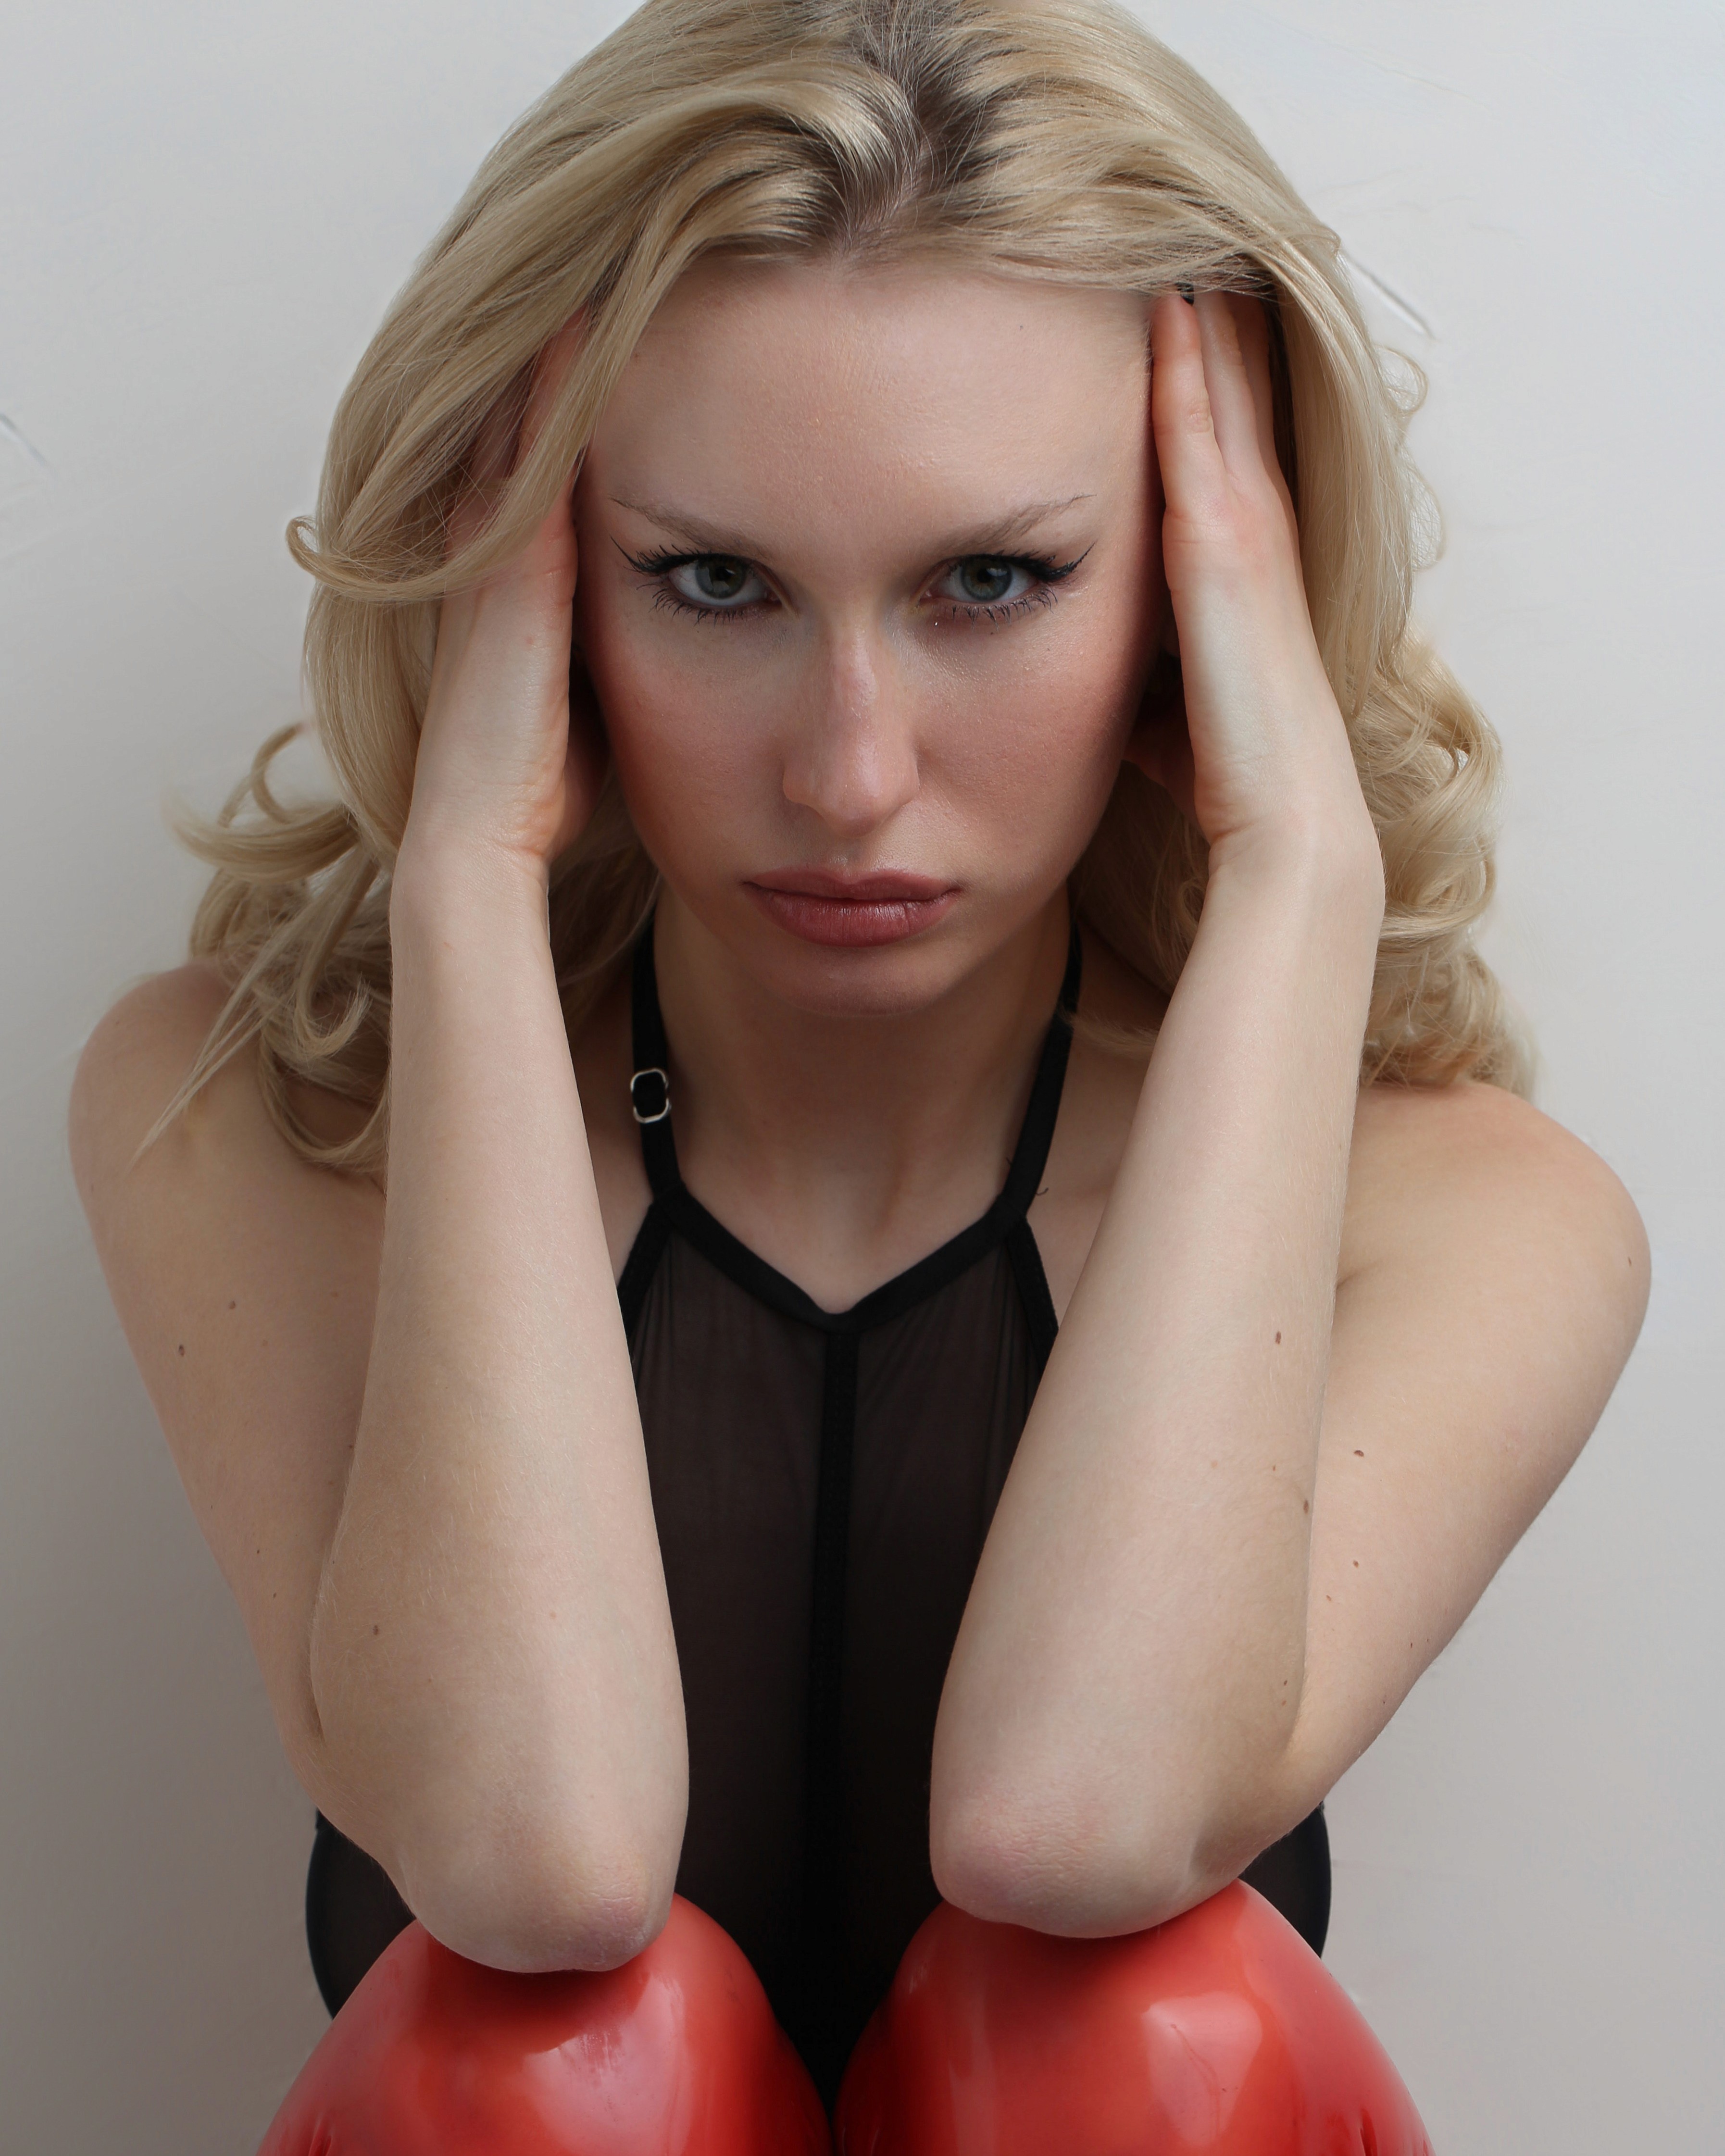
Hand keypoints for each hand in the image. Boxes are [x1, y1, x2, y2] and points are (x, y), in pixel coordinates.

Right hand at [399, 318, 608, 891]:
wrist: (485, 837)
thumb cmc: (553, 790)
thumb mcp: (605, 703)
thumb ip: (629, 651)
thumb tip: (703, 632)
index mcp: (520, 588)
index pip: (548, 473)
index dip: (573, 405)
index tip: (621, 335)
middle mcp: (496, 557)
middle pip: (523, 430)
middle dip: (558, 355)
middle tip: (602, 264)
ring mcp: (492, 558)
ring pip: (521, 426)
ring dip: (553, 353)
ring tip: (595, 266)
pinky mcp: (505, 571)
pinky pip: (530, 456)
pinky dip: (553, 391)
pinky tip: (585, 324)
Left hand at [1128, 291, 1377, 884]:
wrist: (1281, 820)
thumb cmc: (1227, 772)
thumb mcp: (1170, 702)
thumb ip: (1144, 667)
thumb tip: (1097, 679)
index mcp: (1246, 567)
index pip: (1229, 450)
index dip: (1222, 381)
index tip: (1204, 313)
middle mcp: (1256, 534)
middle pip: (1237, 403)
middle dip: (1225, 327)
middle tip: (1209, 240)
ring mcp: (1246, 533)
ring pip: (1225, 399)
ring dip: (1211, 322)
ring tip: (1191, 238)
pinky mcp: (1223, 548)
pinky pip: (1199, 435)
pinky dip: (1189, 368)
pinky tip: (1174, 304)